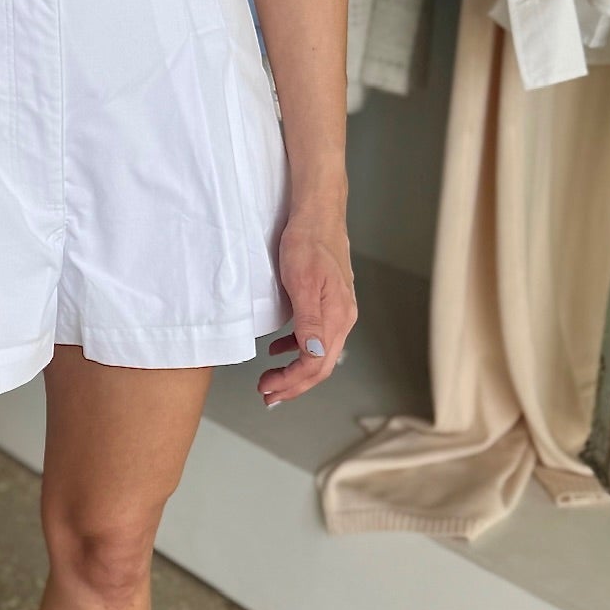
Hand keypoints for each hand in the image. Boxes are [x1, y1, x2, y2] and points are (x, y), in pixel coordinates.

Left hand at [258, 212, 355, 405]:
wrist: (318, 214)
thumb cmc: (308, 243)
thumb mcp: (303, 283)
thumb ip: (308, 322)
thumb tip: (312, 356)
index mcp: (337, 317)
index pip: (316, 365)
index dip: (292, 382)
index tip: (268, 389)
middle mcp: (341, 318)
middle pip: (320, 365)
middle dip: (293, 385)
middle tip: (267, 395)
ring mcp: (336, 311)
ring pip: (317, 354)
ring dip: (294, 371)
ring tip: (271, 380)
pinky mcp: (327, 302)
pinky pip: (314, 337)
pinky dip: (296, 349)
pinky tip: (279, 348)